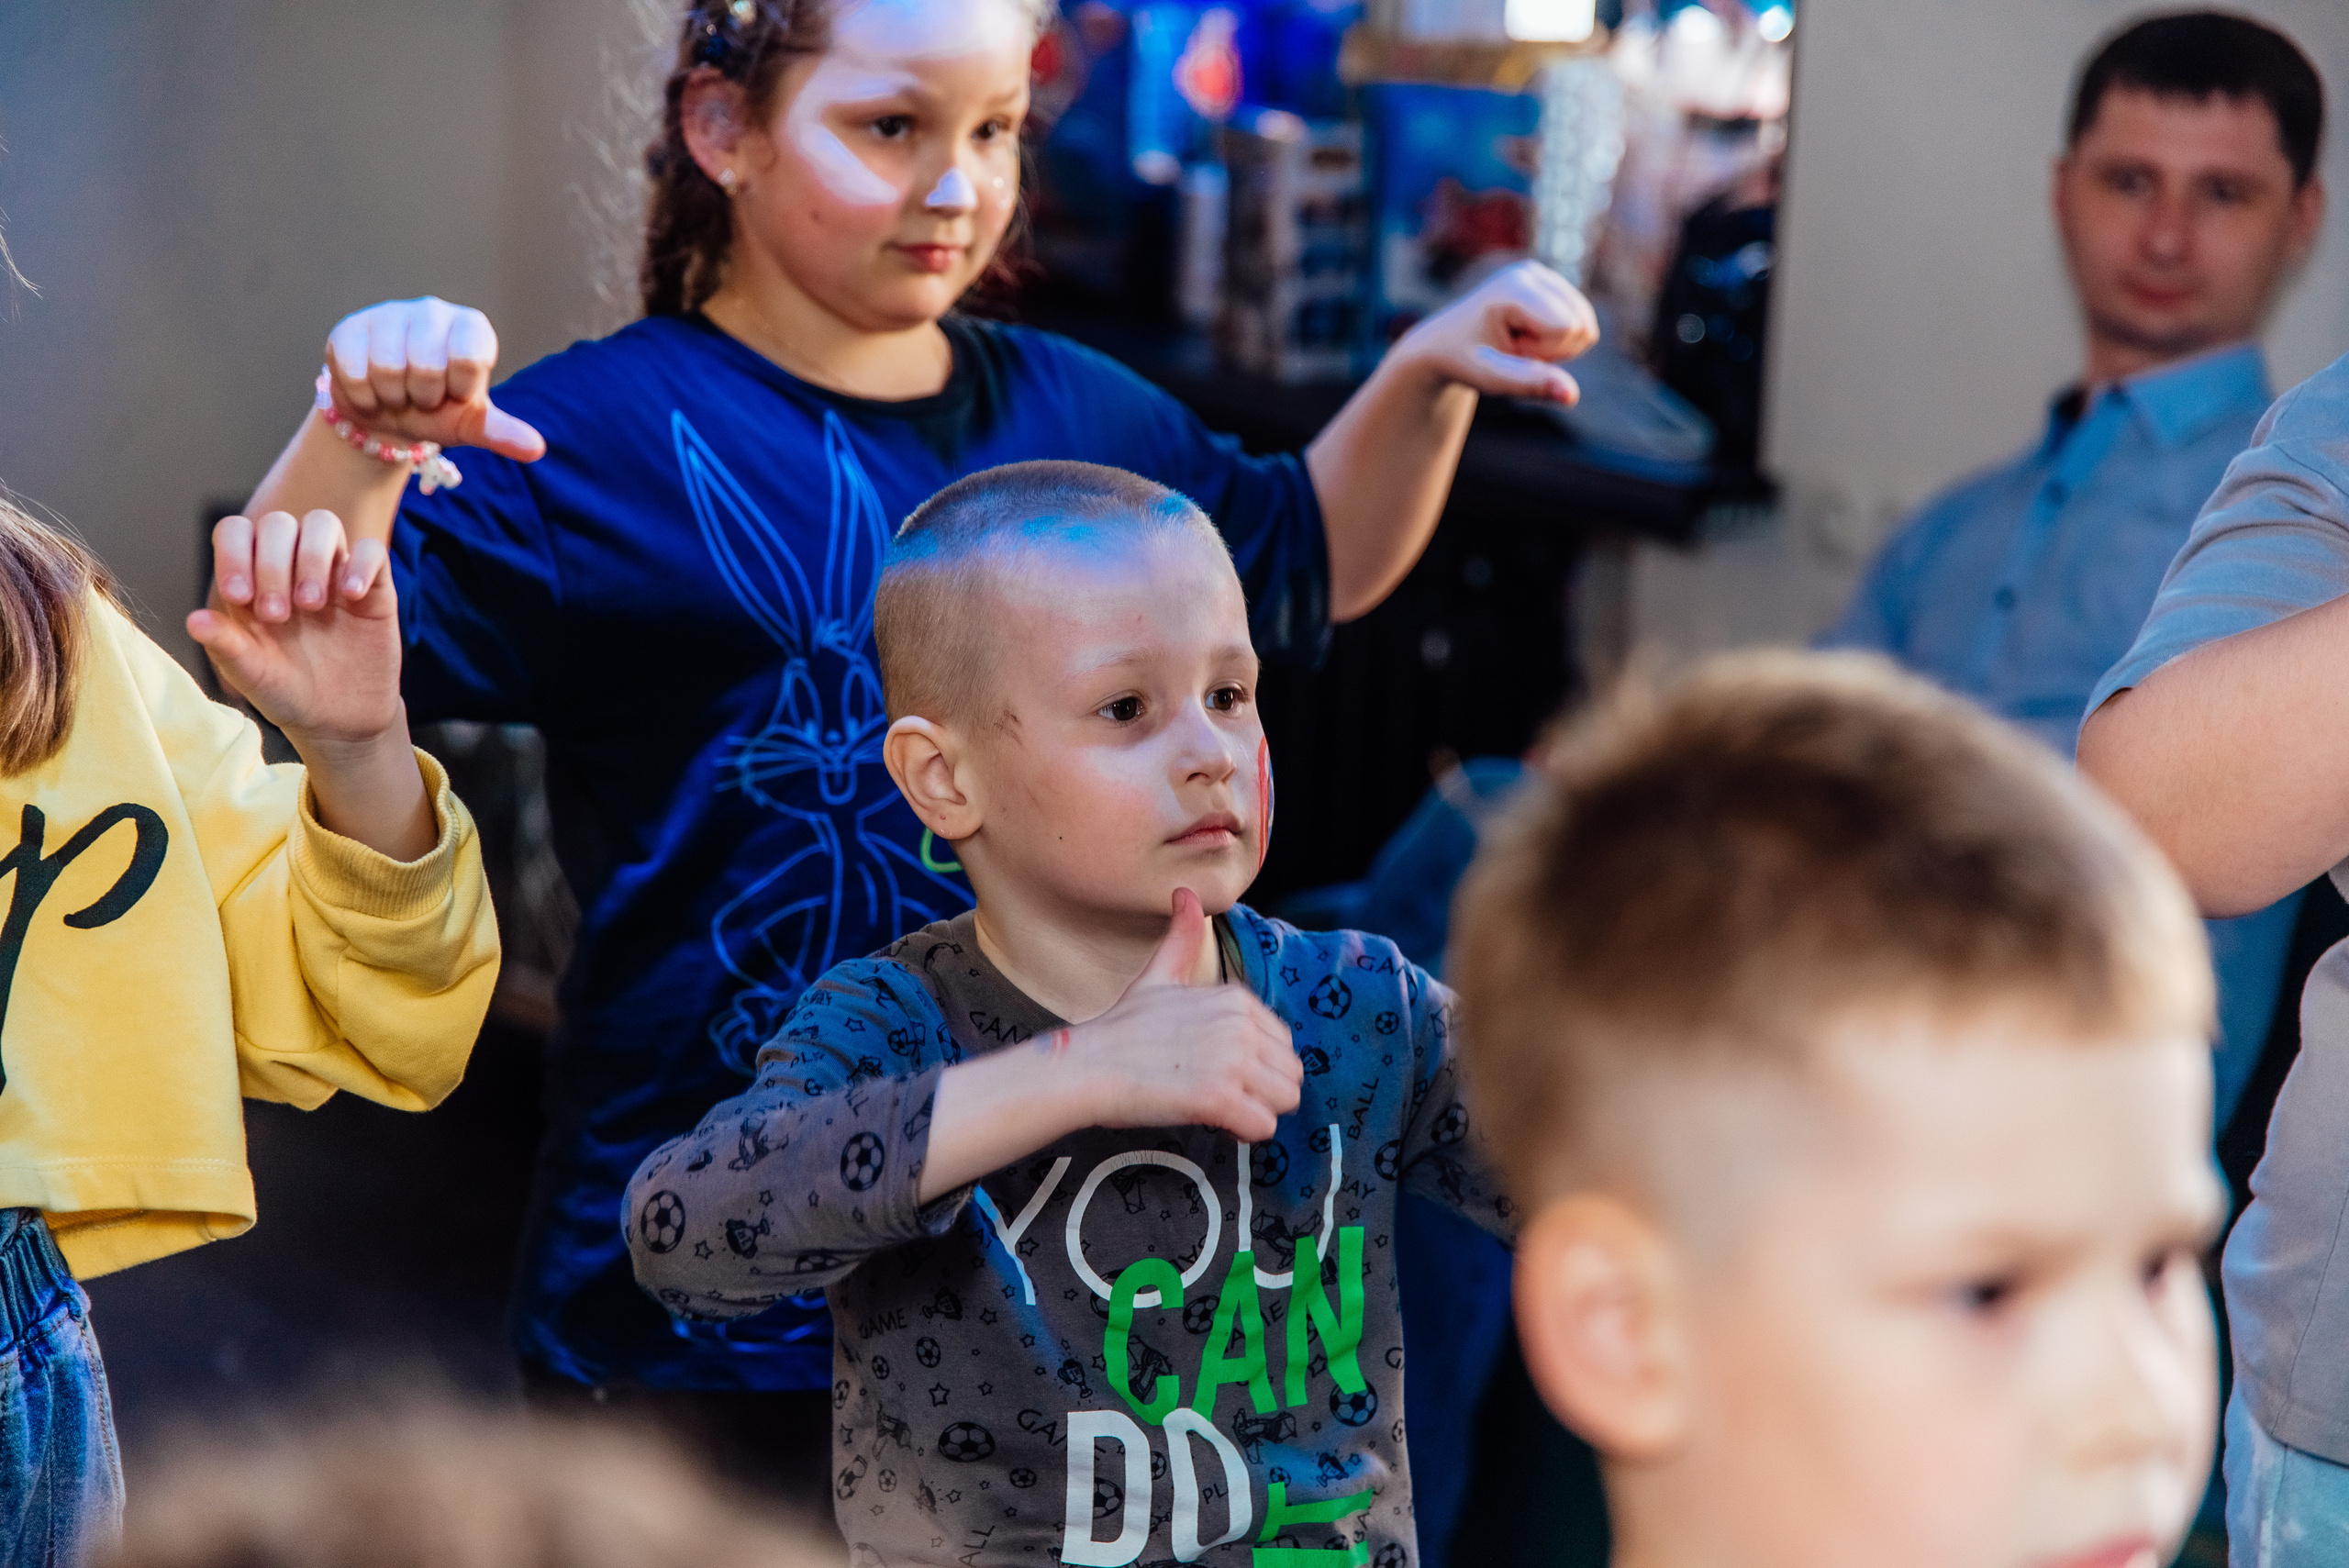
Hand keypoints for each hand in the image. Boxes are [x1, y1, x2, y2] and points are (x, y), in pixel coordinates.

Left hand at [191, 510, 402, 748]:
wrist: (338, 720)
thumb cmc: (286, 692)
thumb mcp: (251, 674)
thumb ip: (225, 646)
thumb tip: (193, 621)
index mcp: (252, 579)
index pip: (237, 533)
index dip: (235, 554)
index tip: (240, 597)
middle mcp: (290, 567)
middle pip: (278, 524)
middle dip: (273, 565)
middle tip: (277, 615)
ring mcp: (333, 573)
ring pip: (322, 524)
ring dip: (312, 557)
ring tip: (311, 604)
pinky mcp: (373, 587)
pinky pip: (371, 551)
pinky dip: (360, 564)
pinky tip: (351, 596)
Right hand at [323, 297, 545, 460]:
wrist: (386, 412)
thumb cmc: (436, 410)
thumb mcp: (470, 422)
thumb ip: (502, 432)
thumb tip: (537, 449)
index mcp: (471, 328)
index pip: (470, 359)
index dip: (458, 389)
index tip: (454, 393)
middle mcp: (433, 312)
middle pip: (427, 365)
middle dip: (423, 396)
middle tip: (422, 396)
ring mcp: (389, 314)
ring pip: (388, 367)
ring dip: (392, 397)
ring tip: (397, 392)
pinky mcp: (350, 327)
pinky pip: (353, 370)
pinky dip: (364, 396)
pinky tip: (371, 391)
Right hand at [1065, 889, 1303, 1141]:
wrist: (1087, 1065)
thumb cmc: (1122, 1029)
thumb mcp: (1158, 975)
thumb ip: (1181, 937)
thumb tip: (1184, 893)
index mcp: (1236, 999)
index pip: (1283, 1045)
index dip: (1254, 1065)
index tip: (1216, 1067)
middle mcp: (1240, 1026)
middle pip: (1291, 1075)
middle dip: (1262, 1091)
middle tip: (1218, 1091)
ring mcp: (1231, 1060)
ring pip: (1285, 1101)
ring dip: (1256, 1111)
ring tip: (1218, 1105)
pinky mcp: (1218, 1097)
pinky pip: (1264, 1126)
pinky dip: (1243, 1131)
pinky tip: (1214, 1120)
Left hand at [1393, 260, 1599, 404]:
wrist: (1444, 342)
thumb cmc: (1464, 360)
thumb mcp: (1492, 377)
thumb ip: (1531, 383)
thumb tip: (1572, 396)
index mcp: (1514, 286)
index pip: (1567, 327)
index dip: (1543, 351)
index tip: (1507, 348)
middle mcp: (1531, 271)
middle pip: (1582, 326)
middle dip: (1551, 350)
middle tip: (1512, 348)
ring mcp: (1542, 274)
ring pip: (1586, 325)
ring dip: (1555, 347)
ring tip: (1517, 342)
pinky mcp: (1550, 283)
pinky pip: (1583, 322)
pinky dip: (1559, 340)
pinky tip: (1526, 335)